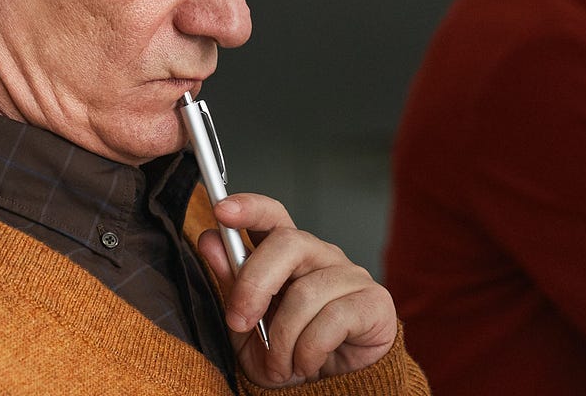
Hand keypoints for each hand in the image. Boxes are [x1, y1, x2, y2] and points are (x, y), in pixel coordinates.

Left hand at [197, 193, 398, 387]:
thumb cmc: (291, 351)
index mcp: (289, 255)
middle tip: (239, 323)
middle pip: (288, 242)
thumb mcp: (248, 325)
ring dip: (282, 339)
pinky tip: (307, 363)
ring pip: (305, 293)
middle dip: (253, 284)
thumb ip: (231, 284)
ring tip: (280, 364)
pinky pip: (332, 319)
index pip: (273, 216)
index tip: (222, 211)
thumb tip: (211, 241)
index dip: (249, 208)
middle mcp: (322, 256)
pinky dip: (309, 351)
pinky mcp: (374, 302)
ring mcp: (351, 276)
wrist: (333, 387)